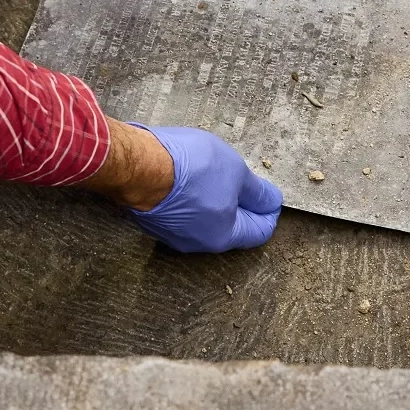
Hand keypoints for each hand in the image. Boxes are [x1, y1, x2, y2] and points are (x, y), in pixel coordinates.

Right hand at [80, 121, 281, 251]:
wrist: (137, 166)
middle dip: (240, 205)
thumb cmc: (189, 169)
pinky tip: (188, 178)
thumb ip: (257, 191)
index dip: (269, 212)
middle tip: (242, 180)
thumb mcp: (235, 172)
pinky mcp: (153, 221)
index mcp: (223, 236)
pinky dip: (191, 199)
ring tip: (213, 173)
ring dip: (213, 200)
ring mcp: (172, 234)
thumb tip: (272, 201)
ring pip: (204, 220)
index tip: (270, 196)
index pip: (258, 231)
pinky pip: (182, 213)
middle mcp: (198, 243)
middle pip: (230, 227)